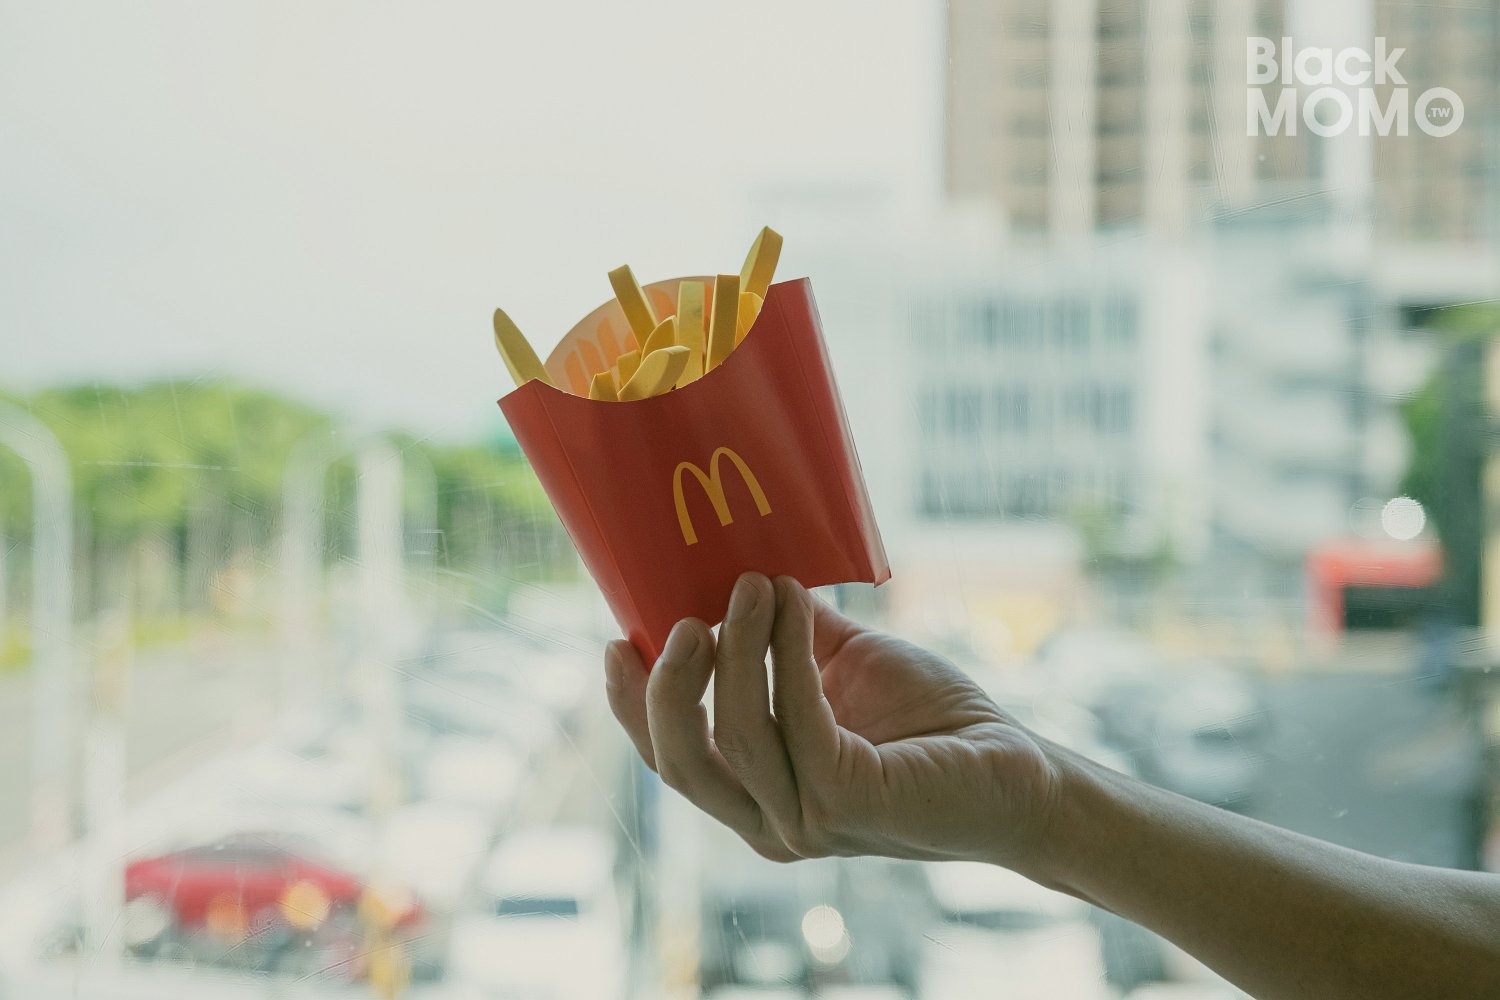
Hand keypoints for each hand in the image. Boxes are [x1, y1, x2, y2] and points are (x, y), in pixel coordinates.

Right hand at [604, 572, 1061, 870]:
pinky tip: (798, 602)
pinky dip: (787, 652)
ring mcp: (806, 821)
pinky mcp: (848, 802)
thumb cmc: (929, 719)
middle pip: (679, 761)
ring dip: (738, 648)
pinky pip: (796, 719)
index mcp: (755, 795)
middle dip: (669, 683)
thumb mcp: (838, 664)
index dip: (631, 706)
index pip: (670, 759)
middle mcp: (769, 821)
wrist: (1016, 763)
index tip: (615, 639)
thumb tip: (738, 567)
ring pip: (736, 734)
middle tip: (687, 613)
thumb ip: (786, 635)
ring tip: (758, 582)